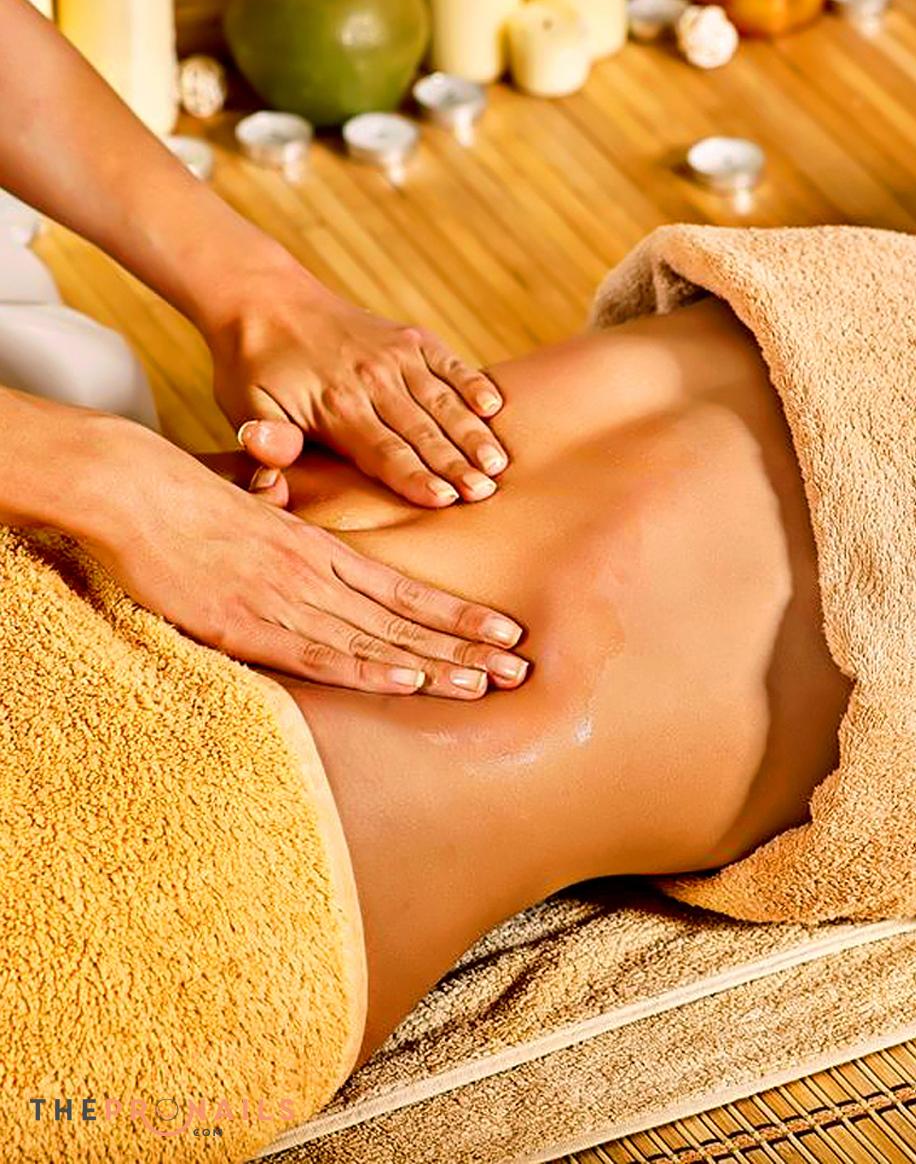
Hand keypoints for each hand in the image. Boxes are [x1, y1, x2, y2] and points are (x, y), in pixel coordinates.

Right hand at [80, 418, 527, 697]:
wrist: (138, 490)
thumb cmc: (193, 502)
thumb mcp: (261, 517)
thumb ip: (296, 543)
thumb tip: (320, 565)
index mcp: (322, 550)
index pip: (406, 591)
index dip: (458, 615)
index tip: (504, 632)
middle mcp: (317, 575)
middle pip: (406, 620)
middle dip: (466, 647)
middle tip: (519, 669)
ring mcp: (286, 599)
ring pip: (375, 640)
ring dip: (434, 663)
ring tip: (486, 683)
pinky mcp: (248, 624)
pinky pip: (318, 653)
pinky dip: (367, 668)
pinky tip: (408, 680)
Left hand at [208, 265, 509, 507]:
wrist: (263, 297)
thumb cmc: (254, 367)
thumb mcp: (244, 408)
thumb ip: (266, 442)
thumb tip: (273, 467)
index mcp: (334, 405)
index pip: (383, 451)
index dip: (414, 477)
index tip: (444, 500)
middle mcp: (370, 379)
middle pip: (421, 431)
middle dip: (455, 464)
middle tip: (485, 493)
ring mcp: (393, 354)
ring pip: (441, 400)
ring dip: (471, 433)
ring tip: (498, 463)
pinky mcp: (407, 337)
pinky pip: (447, 363)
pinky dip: (472, 383)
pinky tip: (494, 407)